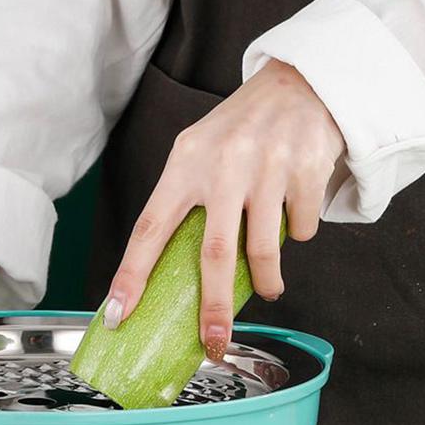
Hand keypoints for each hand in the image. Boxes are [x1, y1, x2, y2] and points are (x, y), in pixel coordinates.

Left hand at [104, 59, 344, 359]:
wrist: (300, 82)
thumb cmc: (237, 131)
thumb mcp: (196, 154)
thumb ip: (181, 203)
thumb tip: (165, 273)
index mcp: (184, 164)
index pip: (149, 228)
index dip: (131, 275)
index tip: (118, 314)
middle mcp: (223, 165)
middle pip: (214, 254)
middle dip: (213, 308)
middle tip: (213, 343)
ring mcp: (267, 167)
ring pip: (263, 249)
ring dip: (267, 281)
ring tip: (269, 289)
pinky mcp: (306, 169)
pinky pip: (301, 228)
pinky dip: (297, 236)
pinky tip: (292, 222)